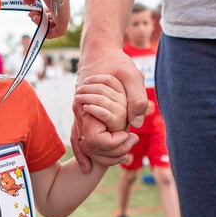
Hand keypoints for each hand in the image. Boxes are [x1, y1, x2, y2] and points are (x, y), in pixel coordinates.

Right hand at [23, 0, 69, 37]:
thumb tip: (26, 2)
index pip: (53, 10)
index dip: (43, 12)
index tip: (33, 10)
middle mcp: (62, 6)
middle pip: (53, 19)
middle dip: (40, 18)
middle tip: (31, 14)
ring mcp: (64, 13)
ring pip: (54, 25)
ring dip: (41, 24)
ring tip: (33, 16)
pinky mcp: (65, 20)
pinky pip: (57, 32)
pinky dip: (46, 31)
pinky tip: (37, 20)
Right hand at [72, 46, 147, 171]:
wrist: (99, 50)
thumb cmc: (115, 62)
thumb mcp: (131, 76)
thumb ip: (135, 98)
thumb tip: (136, 122)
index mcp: (88, 103)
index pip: (93, 137)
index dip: (111, 145)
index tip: (129, 141)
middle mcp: (79, 110)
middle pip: (85, 143)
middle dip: (102, 155)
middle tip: (123, 157)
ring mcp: (79, 111)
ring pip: (80, 140)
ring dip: (92, 155)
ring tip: (102, 166)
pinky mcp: (82, 111)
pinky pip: (80, 134)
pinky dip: (85, 148)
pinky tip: (93, 160)